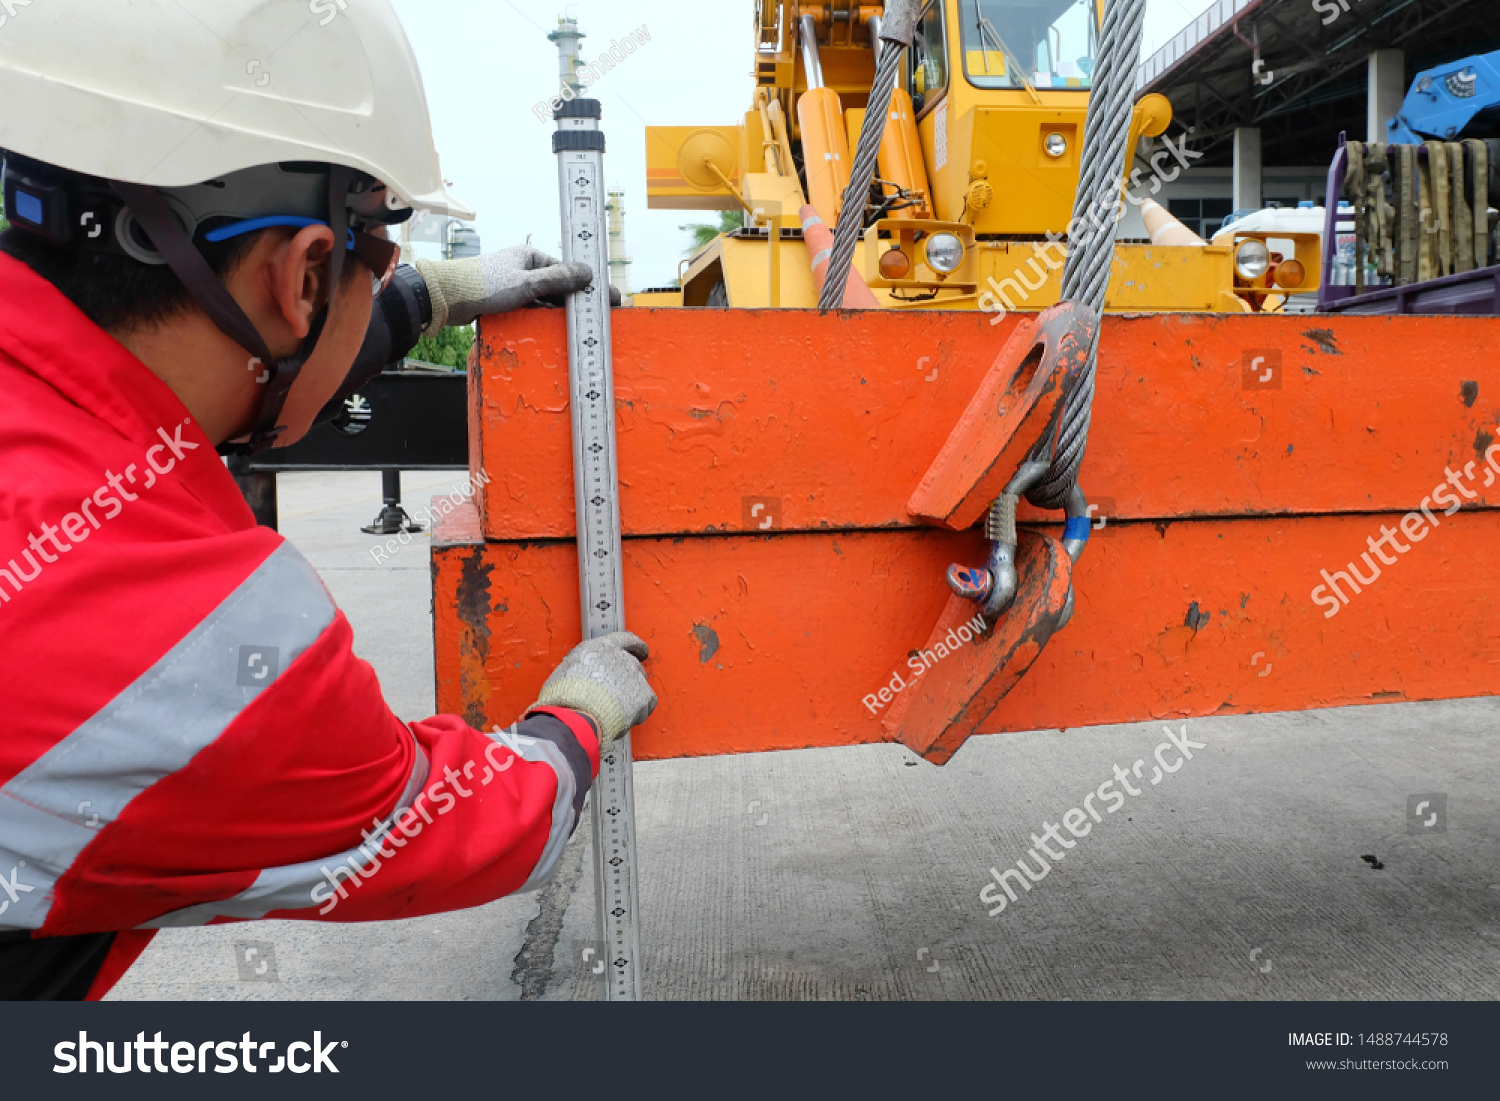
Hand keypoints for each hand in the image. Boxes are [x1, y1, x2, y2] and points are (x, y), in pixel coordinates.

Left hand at [414, 246, 598, 331]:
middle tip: (600, 319)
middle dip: (577, 302)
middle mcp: (525, 268)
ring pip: (546, 300)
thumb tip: (589, 273)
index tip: (609, 299)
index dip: (589, 286)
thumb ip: (558, 279)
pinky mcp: (506, 301)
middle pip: (559, 287)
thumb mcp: (526, 282)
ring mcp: (516, 285)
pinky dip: (543, 318)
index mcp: (531, 256)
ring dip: (560, 312)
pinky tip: (556, 329)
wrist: (446, 299)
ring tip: (583, 328)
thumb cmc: (484, 285)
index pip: (568, 271)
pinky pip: (532, 309)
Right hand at [531, 631, 656, 747]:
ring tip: (615, 710)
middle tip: (618, 693)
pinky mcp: (644, 695)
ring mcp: (634, 675)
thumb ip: (581, 667)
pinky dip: (638, 713)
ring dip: (631, 696)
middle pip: (633, 664)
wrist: (577, 714)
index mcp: (601, 647)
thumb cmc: (564, 696)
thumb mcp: (566, 670)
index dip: (635, 646)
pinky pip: (646, 704)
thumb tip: (580, 674)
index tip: (641, 650)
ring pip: (640, 684)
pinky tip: (625, 719)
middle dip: (627, 678)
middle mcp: (620, 657)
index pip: (625, 639)